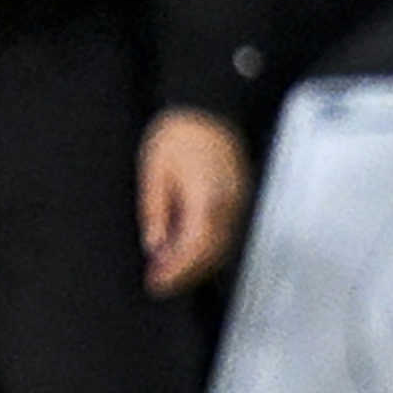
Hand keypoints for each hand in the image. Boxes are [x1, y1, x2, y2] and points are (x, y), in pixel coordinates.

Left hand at [139, 108, 249, 297]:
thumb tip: (154, 245)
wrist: (205, 109)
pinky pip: (225, 232)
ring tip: (166, 271)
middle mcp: (229, 205)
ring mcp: (238, 202)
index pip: (195, 249)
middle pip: (211, 254)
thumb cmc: (178, 135)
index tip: (155, 284)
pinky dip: (206, 248)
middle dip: (184, 273)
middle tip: (157, 283)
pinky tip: (185, 250)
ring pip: (221, 247)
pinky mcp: (239, 198)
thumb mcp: (154, 173)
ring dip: (195, 264)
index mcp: (207, 200)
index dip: (175, 271)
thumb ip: (155, 212)